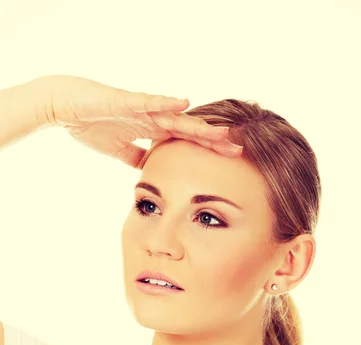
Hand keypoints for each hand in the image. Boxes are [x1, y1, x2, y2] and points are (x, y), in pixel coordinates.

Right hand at [37, 74, 241, 167]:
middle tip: (238, 149)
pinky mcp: (125, 101)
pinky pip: (147, 102)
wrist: (65, 107)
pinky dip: (164, 103)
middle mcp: (152, 118)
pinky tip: (183, 103)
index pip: (185, 141)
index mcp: (151, 130)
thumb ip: (137, 157)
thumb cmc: (91, 124)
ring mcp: (141, 109)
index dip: (207, 149)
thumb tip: (150, 171)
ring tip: (221, 131)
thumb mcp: (119, 150)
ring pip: (175, 117)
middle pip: (188, 130)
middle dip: (212, 140)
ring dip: (198, 125)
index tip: (229, 159)